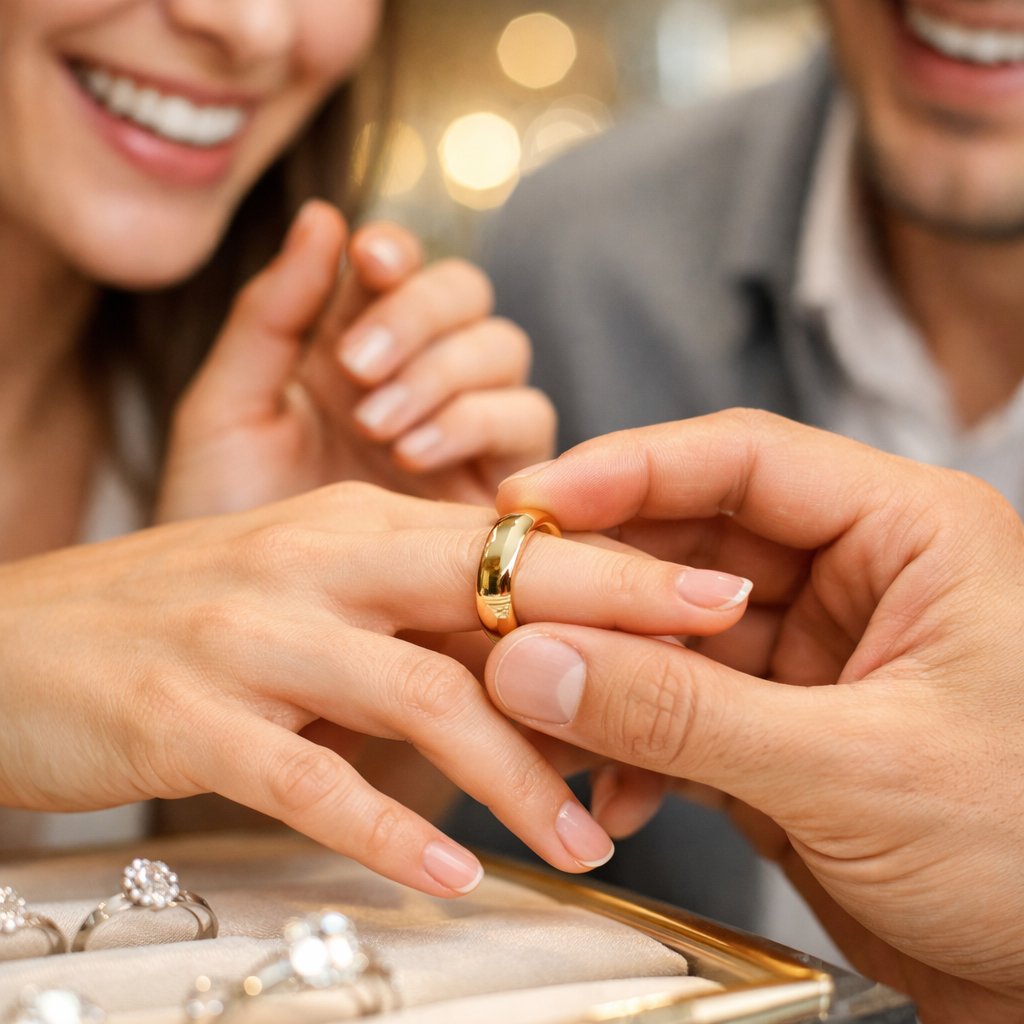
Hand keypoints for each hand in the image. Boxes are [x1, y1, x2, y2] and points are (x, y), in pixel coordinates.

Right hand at [0, 483, 748, 897]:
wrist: (19, 641)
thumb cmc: (186, 616)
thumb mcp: (312, 585)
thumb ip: (416, 609)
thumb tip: (534, 654)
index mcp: (358, 526)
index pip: (512, 539)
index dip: (619, 565)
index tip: (714, 591)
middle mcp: (318, 562)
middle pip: (490, 580)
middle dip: (614, 612)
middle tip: (719, 651)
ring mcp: (255, 633)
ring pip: (419, 691)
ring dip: (516, 770)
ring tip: (592, 837)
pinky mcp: (193, 714)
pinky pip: (310, 778)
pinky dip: (388, 828)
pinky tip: (451, 874)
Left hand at [156, 201, 552, 519]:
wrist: (244, 628)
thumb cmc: (221, 518)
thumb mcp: (227, 410)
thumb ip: (269, 316)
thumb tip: (324, 214)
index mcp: (349, 345)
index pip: (402, 270)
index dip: (399, 255)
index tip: (369, 263)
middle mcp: (415, 379)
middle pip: (469, 301)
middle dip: (421, 320)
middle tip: (357, 370)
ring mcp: (461, 434)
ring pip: (506, 358)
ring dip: (448, 375)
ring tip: (379, 427)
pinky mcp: (494, 491)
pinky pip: (525, 430)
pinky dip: (477, 426)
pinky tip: (414, 457)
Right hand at [486, 410, 1023, 1023]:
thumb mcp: (854, 772)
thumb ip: (683, 716)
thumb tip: (533, 663)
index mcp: (909, 534)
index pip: (747, 460)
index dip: (629, 469)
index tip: (532, 500)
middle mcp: (856, 576)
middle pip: (693, 542)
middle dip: (601, 587)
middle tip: (511, 617)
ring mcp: (811, 653)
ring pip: (672, 631)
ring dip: (603, 674)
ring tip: (536, 713)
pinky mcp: (777, 727)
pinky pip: (677, 707)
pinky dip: (631, 745)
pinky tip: (609, 795)